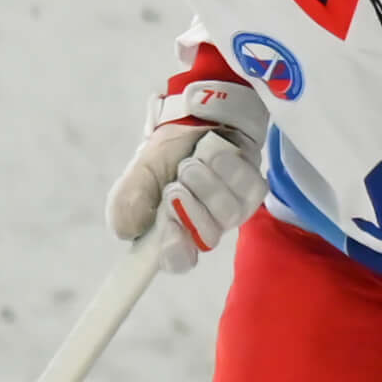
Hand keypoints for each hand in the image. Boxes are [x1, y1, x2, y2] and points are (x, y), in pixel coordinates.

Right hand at [106, 77, 267, 273]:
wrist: (195, 121)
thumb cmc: (166, 153)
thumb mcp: (139, 172)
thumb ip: (127, 201)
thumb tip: (126, 231)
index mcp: (172, 231)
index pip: (176, 260)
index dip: (174, 251)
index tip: (167, 233)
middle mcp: (205, 227)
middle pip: (205, 237)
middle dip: (188, 205)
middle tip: (176, 182)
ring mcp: (232, 210)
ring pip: (228, 212)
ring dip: (207, 181)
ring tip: (194, 161)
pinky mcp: (254, 191)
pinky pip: (248, 189)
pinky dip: (228, 167)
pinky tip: (216, 154)